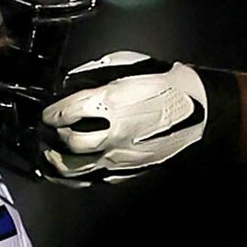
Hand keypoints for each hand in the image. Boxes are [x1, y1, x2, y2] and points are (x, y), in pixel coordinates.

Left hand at [40, 53, 216, 183]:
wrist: (200, 112)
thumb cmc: (165, 84)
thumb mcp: (128, 66)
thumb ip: (94, 76)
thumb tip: (70, 86)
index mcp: (111, 104)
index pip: (65, 111)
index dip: (50, 112)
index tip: (47, 112)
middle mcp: (112, 134)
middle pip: (68, 143)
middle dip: (51, 137)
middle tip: (45, 132)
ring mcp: (120, 158)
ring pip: (75, 169)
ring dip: (55, 163)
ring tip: (47, 155)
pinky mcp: (128, 173)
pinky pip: (93, 180)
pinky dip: (73, 178)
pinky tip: (64, 173)